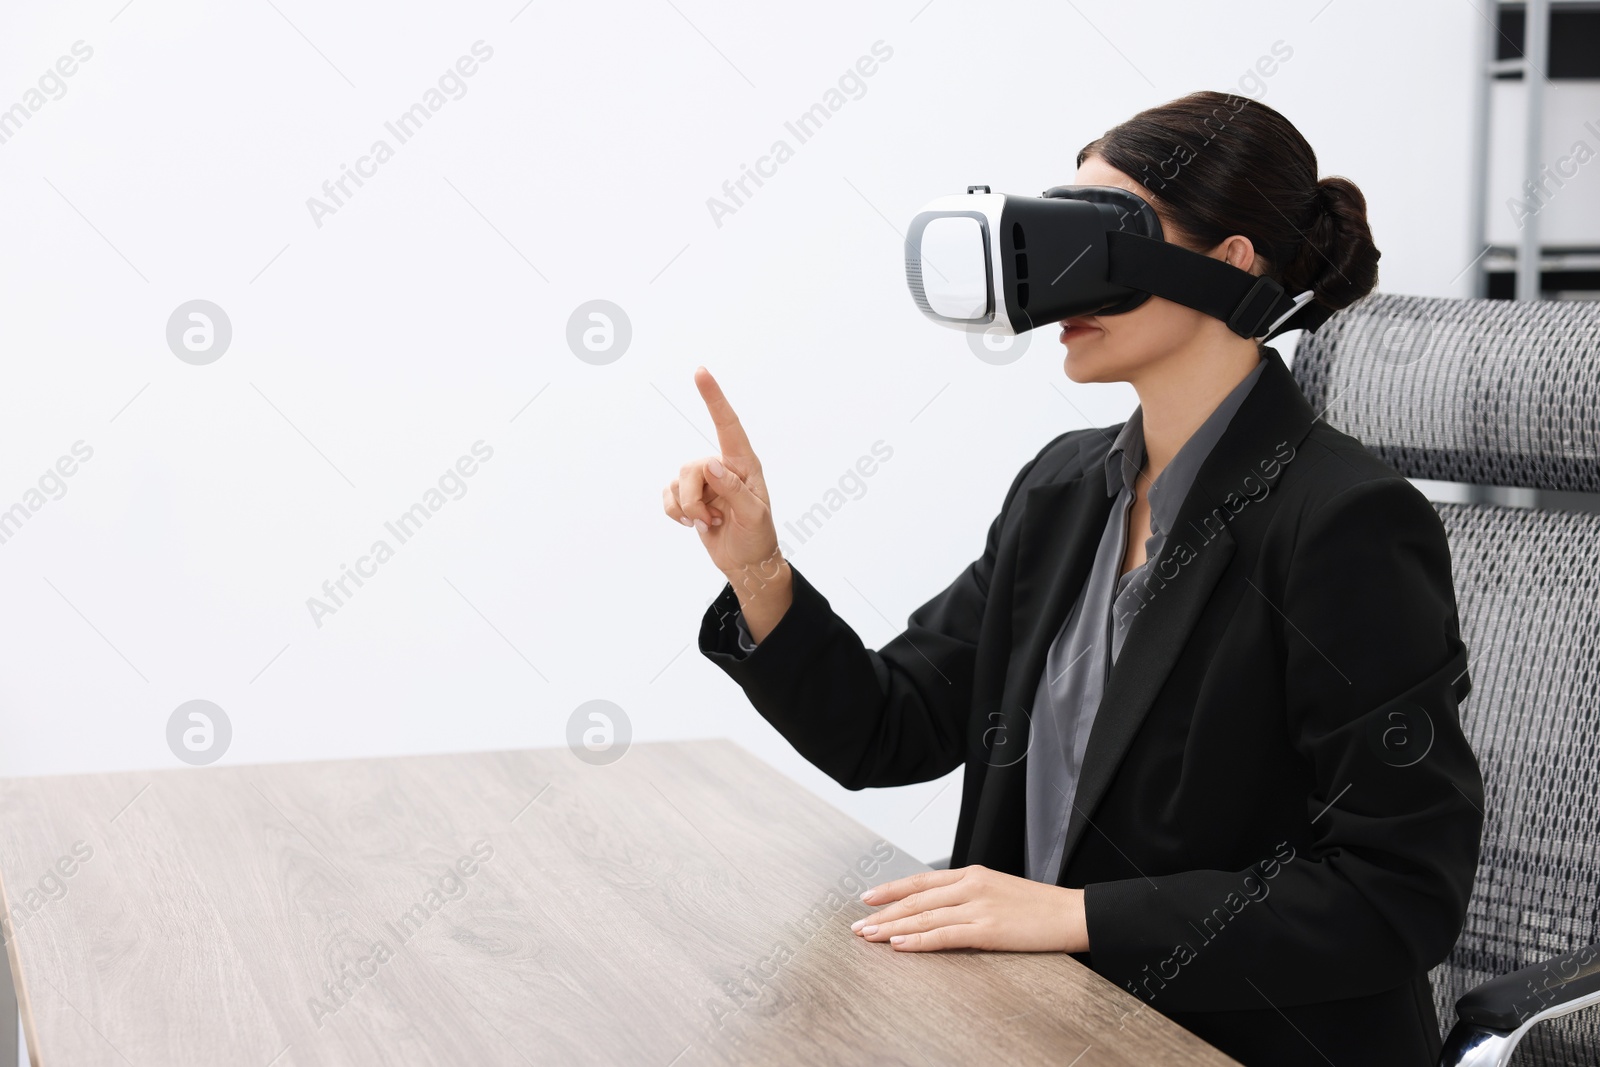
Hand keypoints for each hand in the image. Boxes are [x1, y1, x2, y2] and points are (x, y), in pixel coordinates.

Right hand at [663, 367, 789, 624]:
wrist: (747, 562)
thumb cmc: (757, 537)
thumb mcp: (752, 516)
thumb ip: (733, 488)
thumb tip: (710, 464)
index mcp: (744, 464)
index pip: (728, 425)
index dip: (713, 398)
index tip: (700, 372)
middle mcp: (723, 467)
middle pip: (691, 467)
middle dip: (694, 499)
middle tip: (712, 519)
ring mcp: (704, 481)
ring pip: (678, 482)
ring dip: (687, 509)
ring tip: (709, 522)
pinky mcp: (689, 496)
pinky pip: (668, 495)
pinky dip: (675, 513)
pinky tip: (694, 523)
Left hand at [850, 864, 1088, 952]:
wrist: (1070, 913)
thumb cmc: (1037, 906)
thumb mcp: (998, 890)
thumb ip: (969, 894)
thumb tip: (940, 907)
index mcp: (972, 874)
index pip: (921, 881)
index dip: (891, 890)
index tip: (868, 898)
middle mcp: (970, 886)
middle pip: (916, 899)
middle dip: (883, 912)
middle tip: (858, 925)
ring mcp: (978, 907)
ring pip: (923, 917)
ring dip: (891, 927)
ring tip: (869, 936)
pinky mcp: (987, 929)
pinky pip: (943, 935)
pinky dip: (917, 940)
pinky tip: (899, 945)